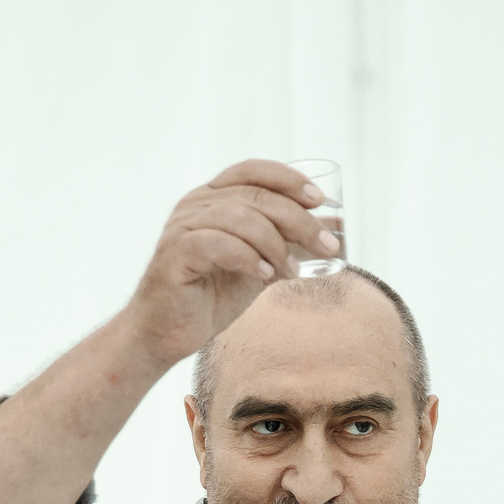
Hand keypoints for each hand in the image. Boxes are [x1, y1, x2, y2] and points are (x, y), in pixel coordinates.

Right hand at [117, 159, 338, 370]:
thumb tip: (336, 227)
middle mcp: (196, 204)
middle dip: (298, 220)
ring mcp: (182, 227)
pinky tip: (265, 276)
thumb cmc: (211, 296)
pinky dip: (248, 258)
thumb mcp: (261, 264)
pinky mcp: (175, 254)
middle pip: (255, 196)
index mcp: (214, 198)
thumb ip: (289, 243)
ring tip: (291, 272)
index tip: (319, 200)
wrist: (168, 333)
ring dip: (275, 244)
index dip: (288, 179)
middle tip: (326, 246)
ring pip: (240, 218)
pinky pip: (218, 244)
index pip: (253, 170)